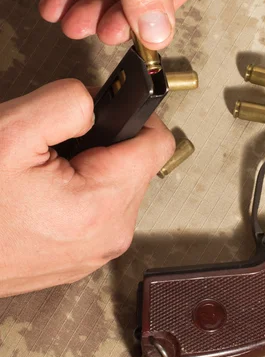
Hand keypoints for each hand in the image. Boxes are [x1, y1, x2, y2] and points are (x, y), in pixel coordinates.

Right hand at [0, 79, 173, 295]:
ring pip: (116, 185)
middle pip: (135, 164)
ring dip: (89, 167)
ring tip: (43, 172)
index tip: (110, 107)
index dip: (135, 114)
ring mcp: (96, 250)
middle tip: (56, 146)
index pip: (157, 144)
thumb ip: (68, 102)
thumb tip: (97, 100)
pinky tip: (43, 192)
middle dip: (102, 143)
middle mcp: (109, 235)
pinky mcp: (81, 255)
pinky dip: (79, 191)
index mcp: (102, 206)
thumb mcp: (12, 132)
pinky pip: (97, 208)